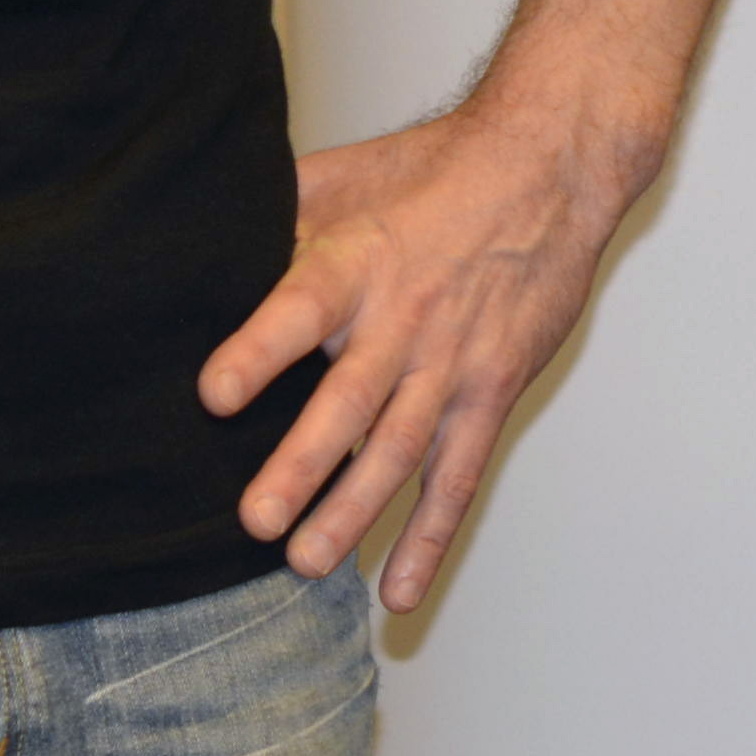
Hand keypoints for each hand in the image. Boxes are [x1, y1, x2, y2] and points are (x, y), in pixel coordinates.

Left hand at [202, 90, 656, 610]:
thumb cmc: (440, 168)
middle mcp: (407, 318)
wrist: (553, 165)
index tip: (215, 394)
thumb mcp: (351, 174)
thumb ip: (280, 213)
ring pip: (402, 449)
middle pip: (352, 399)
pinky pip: (460, 474)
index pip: (304, 305)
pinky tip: (399, 590)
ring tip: (306, 563)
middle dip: (303, 464)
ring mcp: (454, 362)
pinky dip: (432, 535)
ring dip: (356, 512)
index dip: (260, 349)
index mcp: (362, 259)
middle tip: (256, 521)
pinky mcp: (492, 390)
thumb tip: (202, 242)